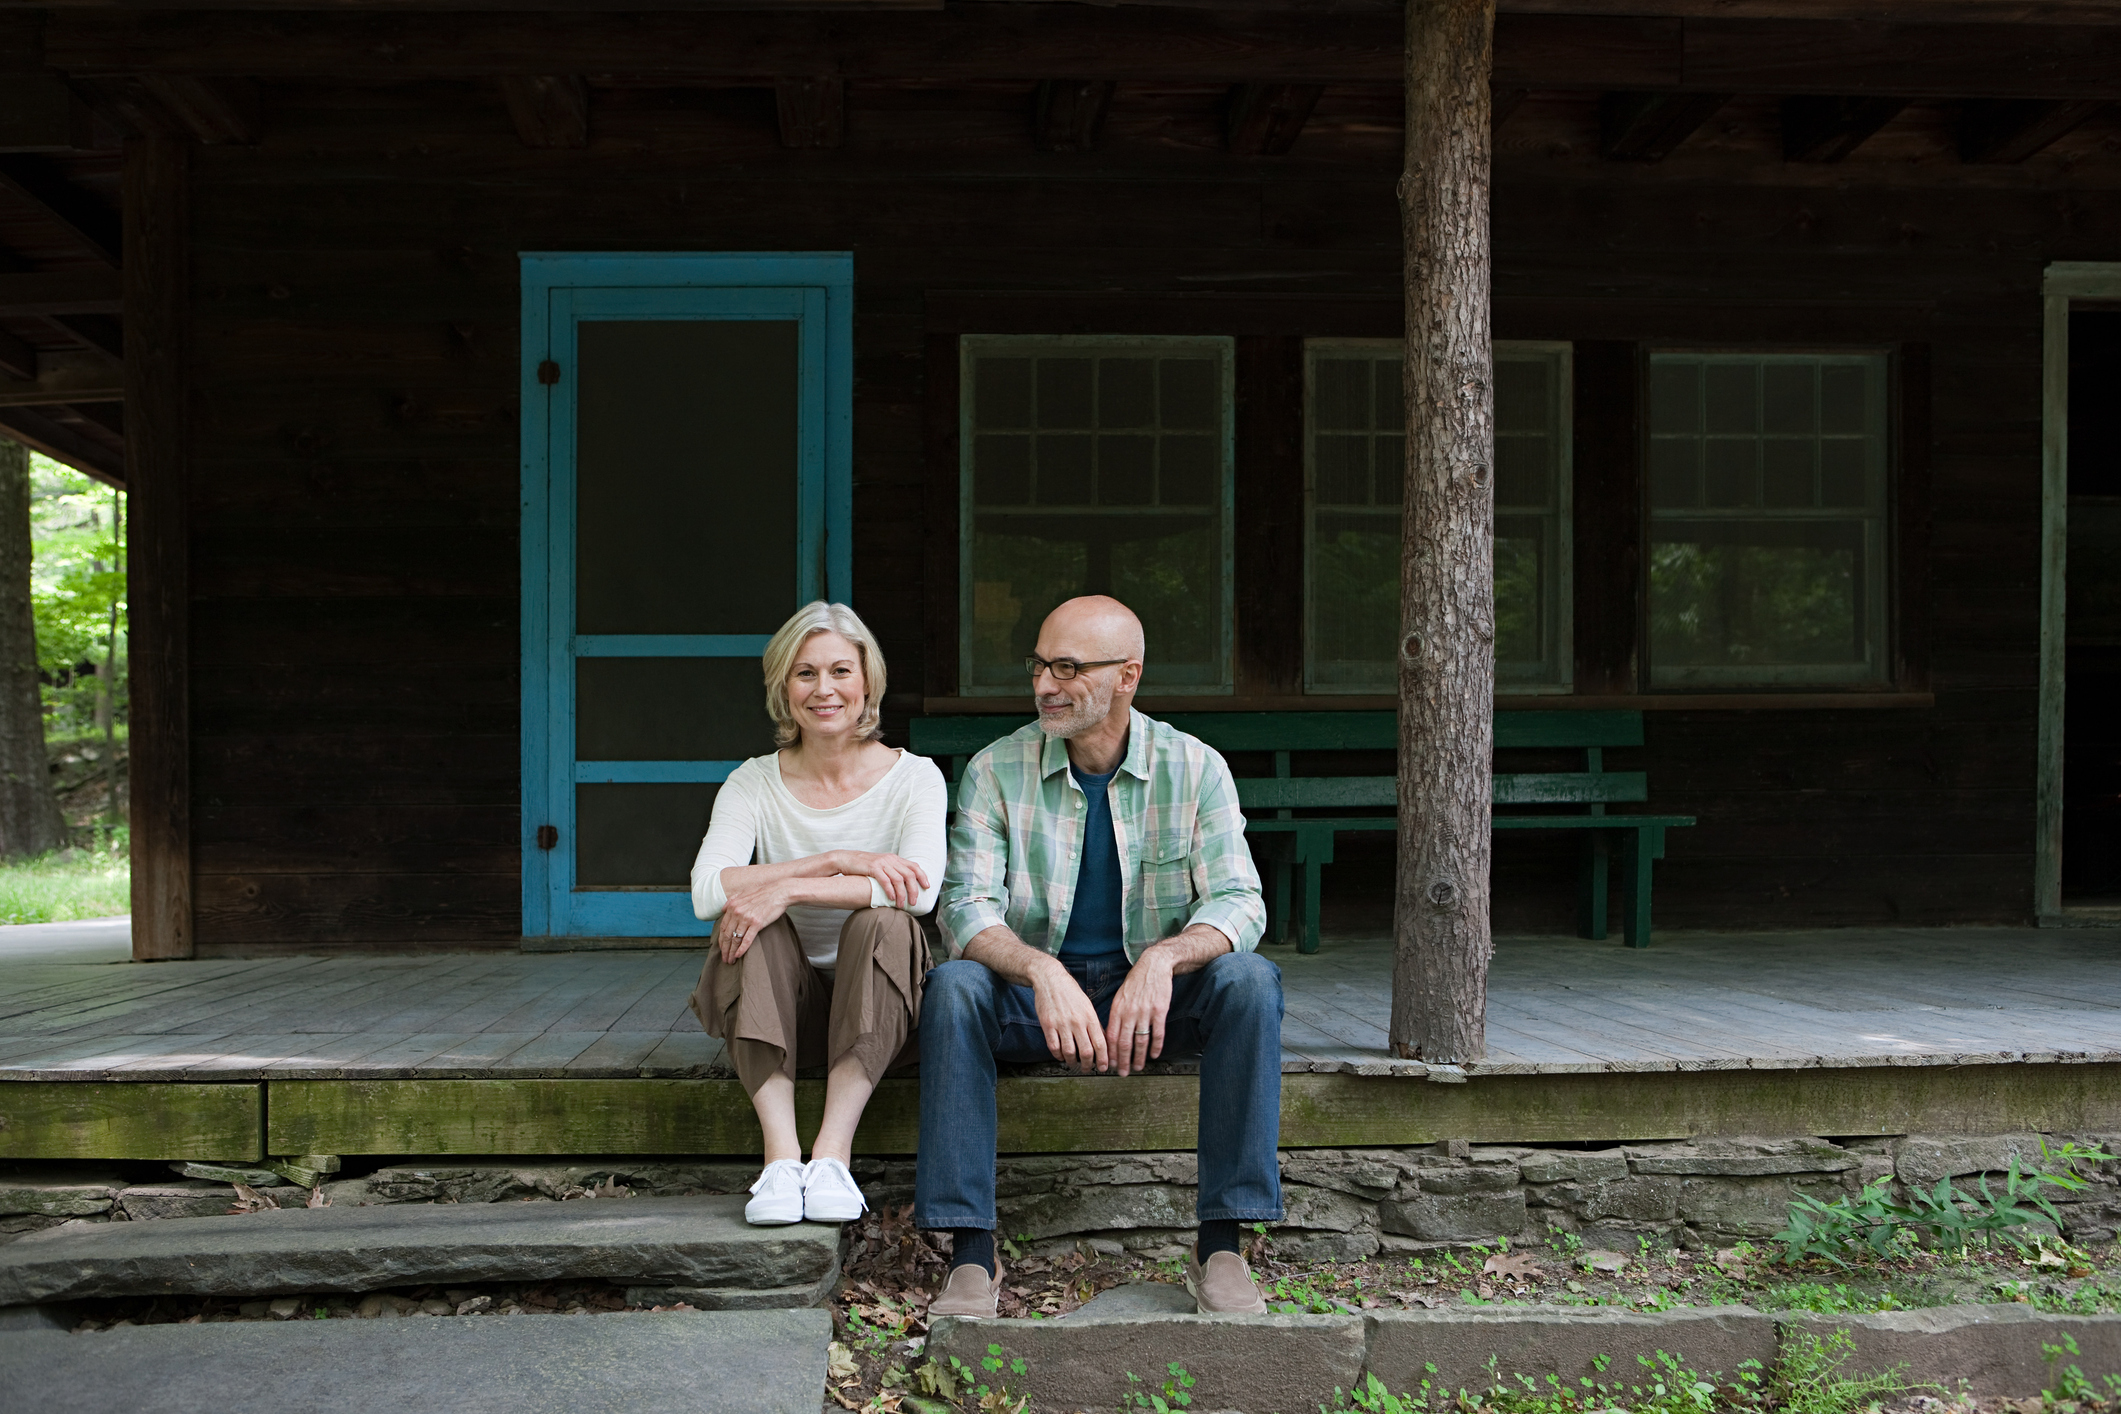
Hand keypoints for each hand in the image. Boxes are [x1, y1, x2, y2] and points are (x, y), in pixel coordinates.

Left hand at [717, 880, 793, 963]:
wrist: (779, 892)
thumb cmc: (764, 893)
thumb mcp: (744, 893)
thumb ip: (732, 900)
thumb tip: (723, 909)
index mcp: (732, 906)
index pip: (723, 927)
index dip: (721, 939)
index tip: (722, 947)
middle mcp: (737, 912)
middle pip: (727, 935)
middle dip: (724, 949)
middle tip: (724, 958)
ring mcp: (746, 918)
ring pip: (735, 939)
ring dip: (731, 951)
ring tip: (730, 960)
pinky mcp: (757, 923)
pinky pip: (747, 939)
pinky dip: (741, 949)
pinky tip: (738, 955)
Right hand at [830, 850, 929, 908]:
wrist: (846, 859)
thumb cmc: (863, 866)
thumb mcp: (881, 865)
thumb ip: (892, 871)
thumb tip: (903, 885)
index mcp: (894, 859)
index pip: (914, 866)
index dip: (922, 876)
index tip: (927, 887)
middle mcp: (890, 859)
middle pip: (909, 875)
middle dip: (914, 890)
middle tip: (913, 902)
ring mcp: (882, 863)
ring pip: (899, 879)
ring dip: (902, 894)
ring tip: (901, 905)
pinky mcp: (873, 867)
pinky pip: (885, 880)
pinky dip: (890, 890)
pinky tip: (891, 898)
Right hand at [1030, 956, 1108, 1073]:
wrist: (1050, 979)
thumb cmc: (1071, 992)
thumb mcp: (1087, 1005)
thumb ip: (1094, 1023)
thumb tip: (1103, 1042)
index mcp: (1090, 1017)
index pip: (1100, 1043)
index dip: (1103, 1059)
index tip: (1104, 1068)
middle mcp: (1077, 1022)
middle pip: (1086, 1052)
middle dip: (1089, 1065)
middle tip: (1088, 1069)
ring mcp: (1061, 1024)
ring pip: (1069, 1052)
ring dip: (1073, 1063)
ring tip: (1074, 1064)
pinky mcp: (1048, 1025)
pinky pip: (1054, 1047)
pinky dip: (1058, 1055)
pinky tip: (1061, 1056)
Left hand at [1105, 948, 1174, 1076]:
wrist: (1154, 966)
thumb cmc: (1136, 982)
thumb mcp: (1120, 997)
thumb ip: (1116, 1016)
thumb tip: (1111, 1035)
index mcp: (1117, 1009)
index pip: (1111, 1036)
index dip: (1111, 1053)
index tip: (1111, 1065)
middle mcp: (1129, 1012)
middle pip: (1124, 1042)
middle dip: (1123, 1061)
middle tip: (1123, 1073)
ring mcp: (1144, 1012)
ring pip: (1140, 1040)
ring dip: (1139, 1057)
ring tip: (1138, 1067)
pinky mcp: (1159, 1010)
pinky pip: (1157, 1033)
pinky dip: (1156, 1046)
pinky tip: (1155, 1055)